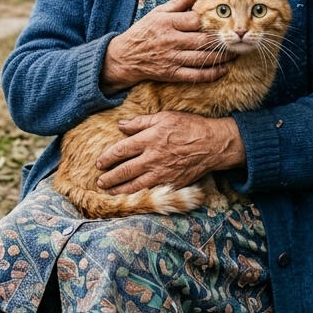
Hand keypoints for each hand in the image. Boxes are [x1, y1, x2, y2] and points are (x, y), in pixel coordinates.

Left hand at [95, 112, 245, 193]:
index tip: (99, 162)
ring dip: (119, 190)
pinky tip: (130, 197)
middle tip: (100, 181)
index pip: (121, 150)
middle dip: (109, 178)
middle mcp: (153, 158)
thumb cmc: (189, 126)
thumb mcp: (164, 116)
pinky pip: (151, 191)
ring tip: (109, 192)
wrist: (213, 144)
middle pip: (124, 171)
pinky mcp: (172, 183)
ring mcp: (162, 173)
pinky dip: (138, 195)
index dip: (107, 158)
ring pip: (135, 185)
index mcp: (149, 139)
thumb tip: (121, 125)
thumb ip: (141, 122)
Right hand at [100, 0, 234, 93]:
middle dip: (222, 39)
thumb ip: (180, 2)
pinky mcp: (172, 73)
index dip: (212, 20)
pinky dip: (211, 74)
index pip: (196, 20)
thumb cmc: (144, 31)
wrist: (125, 56)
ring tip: (235, 52)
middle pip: (202, 40)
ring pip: (202, 58)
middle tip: (236, 37)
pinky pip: (195, 75)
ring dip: (221, 57)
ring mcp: (172, 58)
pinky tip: (224, 70)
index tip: (226, 19)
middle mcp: (170, 40)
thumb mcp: (158, 12)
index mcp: (168, 22)